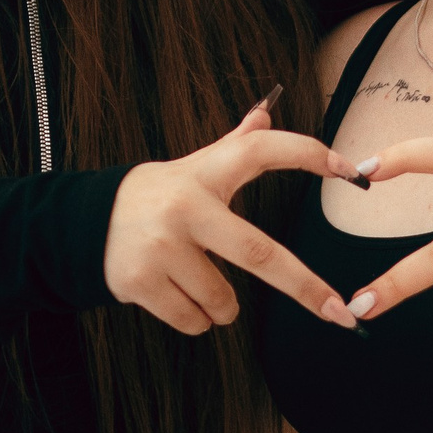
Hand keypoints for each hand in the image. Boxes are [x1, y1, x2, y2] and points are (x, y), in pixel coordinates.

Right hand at [104, 103, 361, 338]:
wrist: (81, 225)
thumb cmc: (153, 198)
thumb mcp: (191, 168)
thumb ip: (233, 146)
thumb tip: (266, 111)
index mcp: (203, 174)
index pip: (262, 151)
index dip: (308, 155)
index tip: (352, 172)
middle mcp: (185, 207)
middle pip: (259, 254)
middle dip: (305, 287)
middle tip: (340, 314)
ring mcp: (161, 247)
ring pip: (223, 302)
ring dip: (222, 307)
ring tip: (191, 281)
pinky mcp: (140, 282)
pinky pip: (194, 321)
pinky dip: (194, 320)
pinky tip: (170, 294)